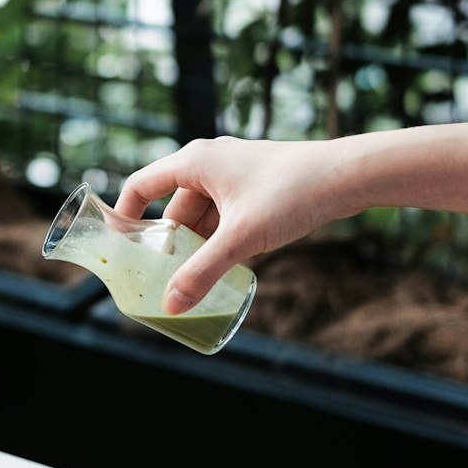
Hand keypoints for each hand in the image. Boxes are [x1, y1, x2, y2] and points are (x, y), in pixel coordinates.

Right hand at [114, 137, 339, 313]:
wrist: (347, 176)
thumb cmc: (290, 194)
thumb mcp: (240, 239)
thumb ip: (202, 272)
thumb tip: (171, 305)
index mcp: (194, 161)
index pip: (141, 185)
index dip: (125, 215)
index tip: (121, 247)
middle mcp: (209, 161)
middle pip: (173, 206)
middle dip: (168, 242)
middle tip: (162, 277)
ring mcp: (234, 172)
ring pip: (201, 214)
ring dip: (197, 244)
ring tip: (194, 278)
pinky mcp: (255, 185)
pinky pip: (224, 214)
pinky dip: (219, 238)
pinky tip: (226, 265)